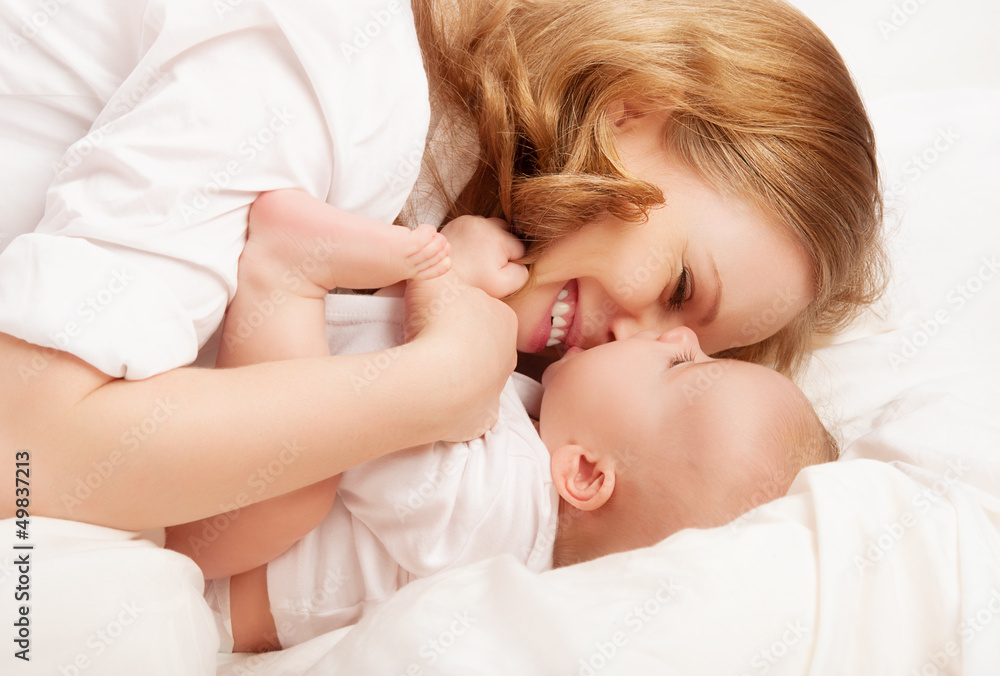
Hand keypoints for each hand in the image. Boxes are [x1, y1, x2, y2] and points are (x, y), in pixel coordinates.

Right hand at [403, 270, 517, 440]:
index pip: (480, 310)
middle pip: (480, 345)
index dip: (454, 311)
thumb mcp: (433, 275)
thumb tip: (431, 246)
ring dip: (455, 374)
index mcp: (503, 318)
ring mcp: (497, 389)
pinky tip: (434, 399)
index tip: (432, 316)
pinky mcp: (482, 417)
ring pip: (476, 378)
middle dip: (457, 344)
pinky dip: (454, 407)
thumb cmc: (438, 321)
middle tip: (427, 342)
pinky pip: (468, 410)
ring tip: (426, 370)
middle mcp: (508, 354)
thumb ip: (433, 258)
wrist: (435, 379)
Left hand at [439, 216, 529, 298]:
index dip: (511, 263)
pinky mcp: (457, 223)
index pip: (520, 248)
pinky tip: (470, 253)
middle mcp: (482, 223)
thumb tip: (521, 261)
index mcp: (496, 236)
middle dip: (502, 249)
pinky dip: (476, 238)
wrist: (439, 283)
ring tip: (478, 259)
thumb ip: (522, 272)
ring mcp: (467, 220)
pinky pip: (476, 227)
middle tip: (487, 266)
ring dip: (490, 241)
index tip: (496, 273)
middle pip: (507, 233)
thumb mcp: (503, 285)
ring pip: (492, 228)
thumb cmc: (472, 285)